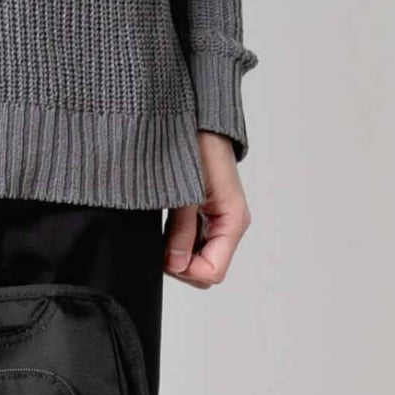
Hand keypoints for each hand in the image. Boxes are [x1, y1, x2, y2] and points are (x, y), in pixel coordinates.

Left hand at [163, 131, 251, 287]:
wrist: (198, 122)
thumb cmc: (197, 146)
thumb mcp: (185, 192)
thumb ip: (181, 231)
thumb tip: (175, 264)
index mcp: (232, 221)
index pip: (213, 271)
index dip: (186, 270)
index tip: (166, 254)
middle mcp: (228, 225)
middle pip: (205, 270)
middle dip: (180, 264)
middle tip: (162, 242)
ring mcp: (217, 222)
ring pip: (196, 259)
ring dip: (176, 251)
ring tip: (164, 226)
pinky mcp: (205, 216)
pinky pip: (191, 242)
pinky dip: (175, 240)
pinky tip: (166, 222)